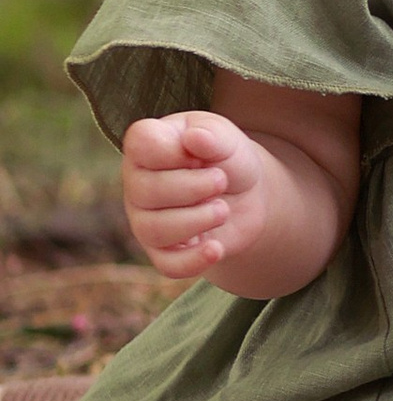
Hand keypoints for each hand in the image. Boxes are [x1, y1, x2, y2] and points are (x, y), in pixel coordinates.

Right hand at [122, 112, 268, 283]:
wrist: (246, 193)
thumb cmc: (227, 157)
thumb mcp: (227, 139)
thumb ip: (213, 135)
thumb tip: (194, 138)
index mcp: (147, 145)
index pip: (140, 142)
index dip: (173, 149)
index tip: (199, 149)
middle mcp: (137, 183)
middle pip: (146, 192)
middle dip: (193, 188)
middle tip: (221, 181)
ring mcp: (145, 220)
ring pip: (154, 230)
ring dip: (197, 220)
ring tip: (223, 209)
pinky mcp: (162, 252)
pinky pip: (166, 265)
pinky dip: (192, 260)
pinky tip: (215, 248)